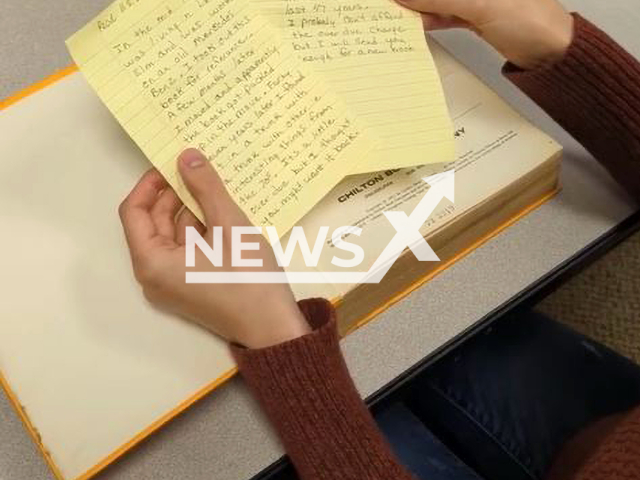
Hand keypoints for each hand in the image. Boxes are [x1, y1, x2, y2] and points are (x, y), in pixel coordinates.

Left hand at [119, 148, 310, 347]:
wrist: (273, 327)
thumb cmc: (248, 277)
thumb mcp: (228, 225)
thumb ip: (205, 187)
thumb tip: (187, 156)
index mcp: (152, 262)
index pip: (134, 211)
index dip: (151, 183)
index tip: (173, 162)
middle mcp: (154, 274)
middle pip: (154, 223)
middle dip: (175, 194)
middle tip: (199, 168)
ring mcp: (174, 282)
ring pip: (175, 234)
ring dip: (193, 210)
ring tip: (217, 186)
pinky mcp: (192, 285)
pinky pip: (189, 249)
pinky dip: (203, 229)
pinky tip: (224, 211)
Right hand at [397, 0, 573, 69]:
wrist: (551, 52)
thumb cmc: (532, 21)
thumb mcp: (480, 4)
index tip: (392, 0)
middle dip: (415, 0)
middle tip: (390, 7)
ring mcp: (477, 0)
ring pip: (440, 1)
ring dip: (419, 7)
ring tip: (396, 14)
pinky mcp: (476, 16)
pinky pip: (445, 14)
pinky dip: (430, 19)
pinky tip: (416, 23)